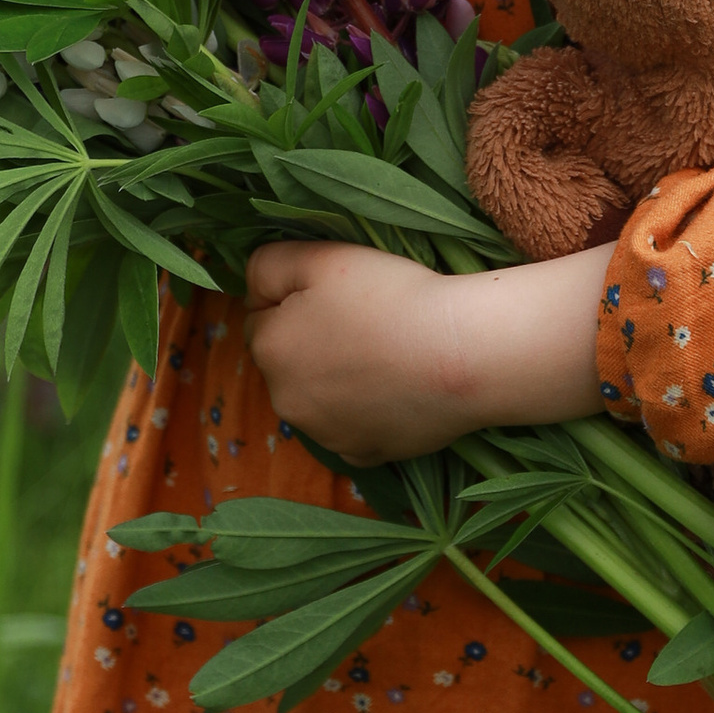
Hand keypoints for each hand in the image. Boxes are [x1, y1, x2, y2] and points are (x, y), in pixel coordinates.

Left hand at [242, 237, 610, 463]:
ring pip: (318, 397)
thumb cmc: (390, 296)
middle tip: (364, 321)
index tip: (339, 294)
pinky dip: (365, 412)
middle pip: (288, 361)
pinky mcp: (363, 455)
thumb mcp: (320, 257)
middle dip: (310, 342)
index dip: (297, 299)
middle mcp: (285, 401)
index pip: (262, 316)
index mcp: (268, 349)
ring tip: (385, 353)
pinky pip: (351, 428)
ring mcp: (324, 434)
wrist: (461, 354)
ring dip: (335, 379)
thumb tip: (253, 287)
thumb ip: (268, 265)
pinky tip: (395, 389)